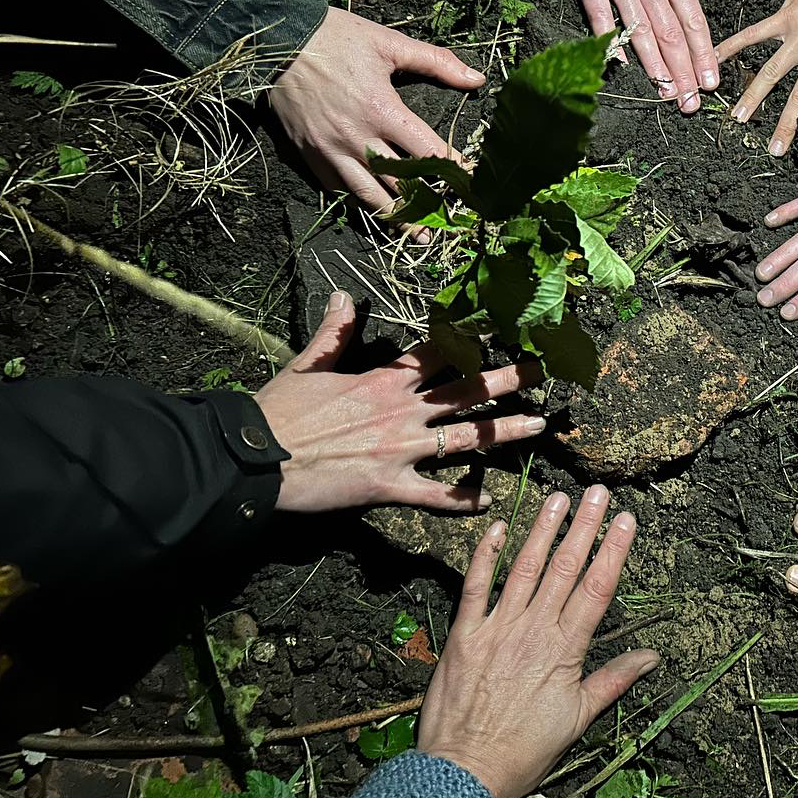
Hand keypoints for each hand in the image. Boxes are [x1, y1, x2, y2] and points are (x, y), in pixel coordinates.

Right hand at [255, 292, 544, 512]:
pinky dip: (461, 500)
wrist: (255, 457)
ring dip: (504, 431)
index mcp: (382, 379)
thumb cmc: (277, 412)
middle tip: (542, 370)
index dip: (470, 339)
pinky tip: (488, 500)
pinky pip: (434, 495)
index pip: (436, 352)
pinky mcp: (389, 485)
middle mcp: (401, 410)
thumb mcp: (306, 365)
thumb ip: (332, 334)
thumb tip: (341, 297)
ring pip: (464, 437)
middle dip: (507, 379)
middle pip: (465, 390)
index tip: (501, 328)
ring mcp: (400, 448)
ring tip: (539, 426)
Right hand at [270, 7, 484, 211]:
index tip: (473, 184)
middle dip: (429, 204)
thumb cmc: (336, 37)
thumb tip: (477, 78)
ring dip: (397, 217)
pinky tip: (376, 216)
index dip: (455, 170)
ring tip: (418, 234)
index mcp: (383, 110)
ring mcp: (332, 151)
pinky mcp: (311, 156)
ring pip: (370, 195)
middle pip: (402, 183)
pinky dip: (359, 205)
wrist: (276, 40)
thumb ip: (436, 62)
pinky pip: (338, 190)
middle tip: (450, 222)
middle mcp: (358, 138)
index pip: (429, 151)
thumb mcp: (389, 43)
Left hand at [417, 486, 658, 797]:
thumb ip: (613, 681)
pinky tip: (496, 528)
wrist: (465, 772)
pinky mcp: (465, 635)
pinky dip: (485, 556)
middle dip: (583, 526)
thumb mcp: (578, 719)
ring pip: (525, 568)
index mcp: (566, 650)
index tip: (626, 519)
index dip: (613, 550)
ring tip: (558, 499)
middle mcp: (535, 630)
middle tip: (596, 492)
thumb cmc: (524, 751)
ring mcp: (498, 628)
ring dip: (542, 531)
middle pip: (566, 568)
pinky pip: (476, 587)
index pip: (597, 588)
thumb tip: (651, 657)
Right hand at [552, 0, 747, 112]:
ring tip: (666, 95)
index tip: (712, 81)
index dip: (704, 54)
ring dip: (654, 66)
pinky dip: (610, 40)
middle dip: (683, 72)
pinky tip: (621, 66)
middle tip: (691, 104)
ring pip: (640, 30)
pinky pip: (599, 15)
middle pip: (670, 34)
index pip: (694, 20)